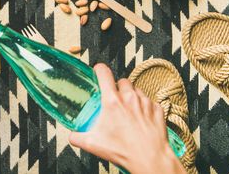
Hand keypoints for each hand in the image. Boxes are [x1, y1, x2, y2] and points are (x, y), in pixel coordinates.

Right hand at [69, 64, 185, 173]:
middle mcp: (129, 97)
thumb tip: (71, 136)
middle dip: (117, 88)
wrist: (150, 159)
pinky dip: (145, 107)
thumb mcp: (93, 144)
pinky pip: (150, 101)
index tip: (98, 71)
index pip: (104, 73)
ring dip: (131, 97)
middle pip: (121, 81)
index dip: (99, 69)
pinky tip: (141, 119)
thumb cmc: (124, 151)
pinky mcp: (157, 109)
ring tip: (128, 112)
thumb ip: (78, 137)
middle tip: (114, 101)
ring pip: (136, 90)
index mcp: (112, 101)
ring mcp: (145, 102)